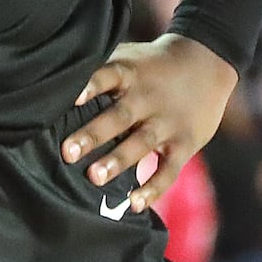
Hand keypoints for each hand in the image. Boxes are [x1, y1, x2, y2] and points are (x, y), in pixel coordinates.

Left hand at [61, 34, 236, 212]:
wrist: (207, 62)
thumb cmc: (151, 64)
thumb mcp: (128, 56)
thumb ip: (99, 69)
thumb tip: (53, 82)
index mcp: (130, 73)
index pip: (107, 76)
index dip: (89, 86)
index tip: (72, 98)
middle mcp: (148, 98)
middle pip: (119, 116)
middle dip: (93, 135)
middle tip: (67, 153)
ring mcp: (167, 122)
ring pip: (141, 144)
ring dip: (118, 161)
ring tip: (94, 178)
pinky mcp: (185, 144)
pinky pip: (169, 170)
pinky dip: (153, 188)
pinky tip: (134, 204)